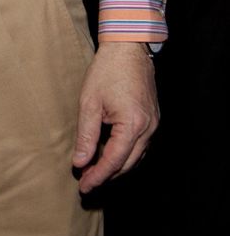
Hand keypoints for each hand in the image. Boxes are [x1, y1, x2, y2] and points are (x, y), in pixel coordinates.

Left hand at [72, 42, 158, 193]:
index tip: (83, 187)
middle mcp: (148, 129)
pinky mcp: (153, 119)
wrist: (129, 48)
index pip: (114, 161)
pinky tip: (110, 155)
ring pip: (136, 157)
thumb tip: (80, 162)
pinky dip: (125, 154)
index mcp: (133, 125)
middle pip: (127, 164)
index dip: (97, 176)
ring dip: (116, 167)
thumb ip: (86, 135)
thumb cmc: (107, 71)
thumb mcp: (89, 103)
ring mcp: (154, 125)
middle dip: (106, 176)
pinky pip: (140, 145)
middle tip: (86, 183)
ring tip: (94, 172)